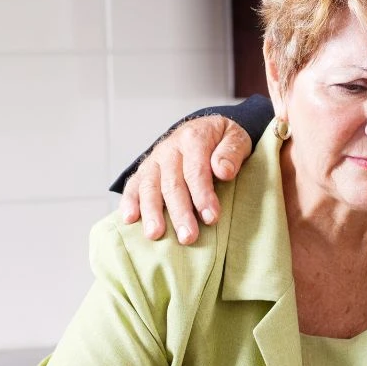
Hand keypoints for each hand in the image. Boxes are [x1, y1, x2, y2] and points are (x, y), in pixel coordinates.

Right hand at [119, 115, 252, 244]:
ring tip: (155, 235)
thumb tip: (223, 171)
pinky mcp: (145, 170)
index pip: (196, 170)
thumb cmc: (223, 140)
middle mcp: (170, 148)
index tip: (211, 218)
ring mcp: (154, 160)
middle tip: (188, 237)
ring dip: (152, 212)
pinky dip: (129, 202)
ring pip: (149, 187)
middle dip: (180, 213)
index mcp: (193, 138)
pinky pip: (133, 185)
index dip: (202, 195)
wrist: (205, 128)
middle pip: (172, 183)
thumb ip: (231, 152)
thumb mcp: (237, 137)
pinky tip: (129, 219)